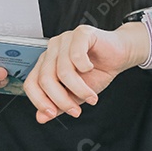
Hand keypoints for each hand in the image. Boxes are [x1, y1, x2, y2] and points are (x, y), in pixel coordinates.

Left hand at [21, 23, 146, 123]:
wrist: (120, 55)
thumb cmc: (98, 71)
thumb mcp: (76, 94)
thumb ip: (58, 104)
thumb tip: (41, 117)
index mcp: (47, 63)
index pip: (31, 83)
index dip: (40, 101)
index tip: (52, 114)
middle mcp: (52, 50)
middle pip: (46, 79)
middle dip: (62, 99)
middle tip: (76, 110)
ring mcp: (65, 39)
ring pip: (63, 70)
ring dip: (79, 89)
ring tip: (91, 96)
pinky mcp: (81, 33)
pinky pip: (76, 54)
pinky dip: (84, 67)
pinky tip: (90, 68)